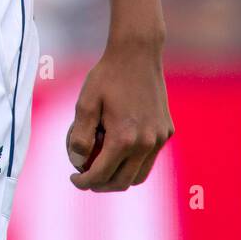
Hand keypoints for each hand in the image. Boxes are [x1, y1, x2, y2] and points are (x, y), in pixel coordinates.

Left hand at [65, 40, 173, 190]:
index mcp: (124, 138)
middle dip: (102, 185)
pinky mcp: (167, 131)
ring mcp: (160, 138)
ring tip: (103, 169)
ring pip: (140, 174)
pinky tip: (119, 150)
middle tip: (86, 178)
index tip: (74, 177)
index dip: (84, 181)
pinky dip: (134, 162)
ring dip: (120, 178)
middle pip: (123, 182)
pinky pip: (150, 156)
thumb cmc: (108, 76)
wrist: (138, 54)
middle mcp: (146, 143)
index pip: (102, 174)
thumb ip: (80, 134)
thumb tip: (78, 159)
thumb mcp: (85, 102)